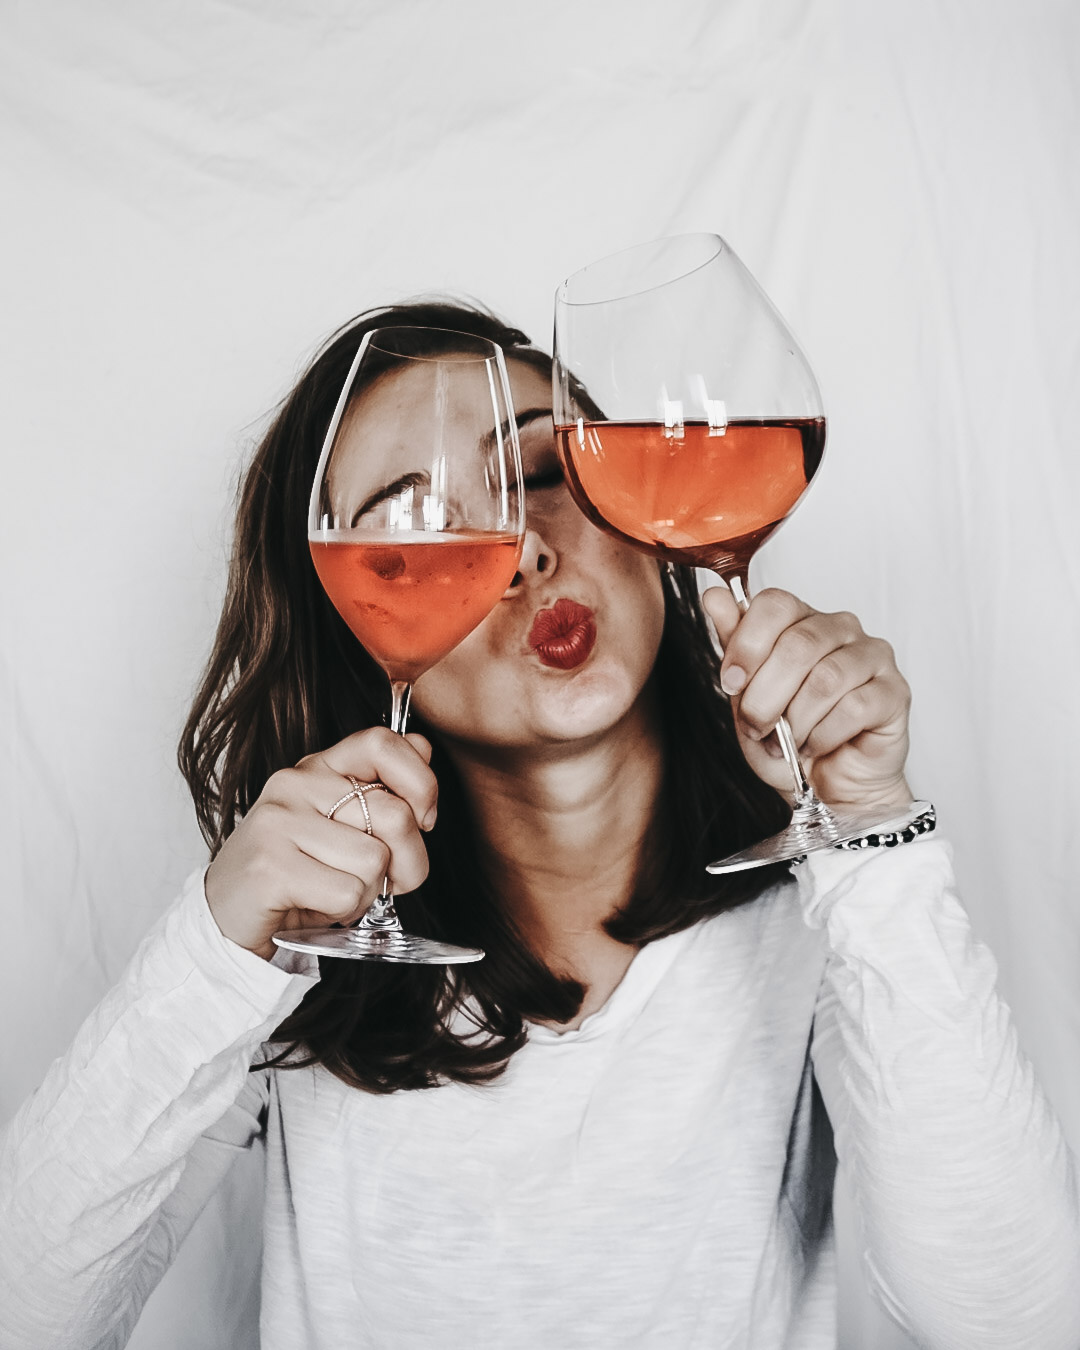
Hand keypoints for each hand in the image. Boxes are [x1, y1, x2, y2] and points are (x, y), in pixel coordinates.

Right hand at [204, 728, 437, 959]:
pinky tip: (315, 904)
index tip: (423, 820)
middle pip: (395, 815)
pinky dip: (343, 910)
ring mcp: (278, 822)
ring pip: (375, 861)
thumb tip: (424, 749)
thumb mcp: (345, 825)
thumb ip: (384, 790)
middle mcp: (295, 783)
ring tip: (331, 890)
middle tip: (374, 880)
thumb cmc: (299, 872)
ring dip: (366, 892)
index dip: (421, 783)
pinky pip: (348, 892)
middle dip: (406, 862)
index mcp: (317, 767)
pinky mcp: (270, 866)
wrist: (229, 918)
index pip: (383, 743)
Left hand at [702, 586, 911, 813]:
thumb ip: (734, 645)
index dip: (747, 645)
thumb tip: (713, 596)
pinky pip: (854, 707)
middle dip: (765, 695)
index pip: (776, 604)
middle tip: (757, 726)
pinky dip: (824, 735)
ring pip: (825, 679)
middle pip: (798, 645)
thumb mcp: (747, 696)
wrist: (827, 787)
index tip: (731, 683)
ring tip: (788, 742)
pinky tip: (817, 745)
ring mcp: (873, 657)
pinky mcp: (895, 691)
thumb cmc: (788, 740)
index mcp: (802, 620)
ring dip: (795, 720)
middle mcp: (841, 629)